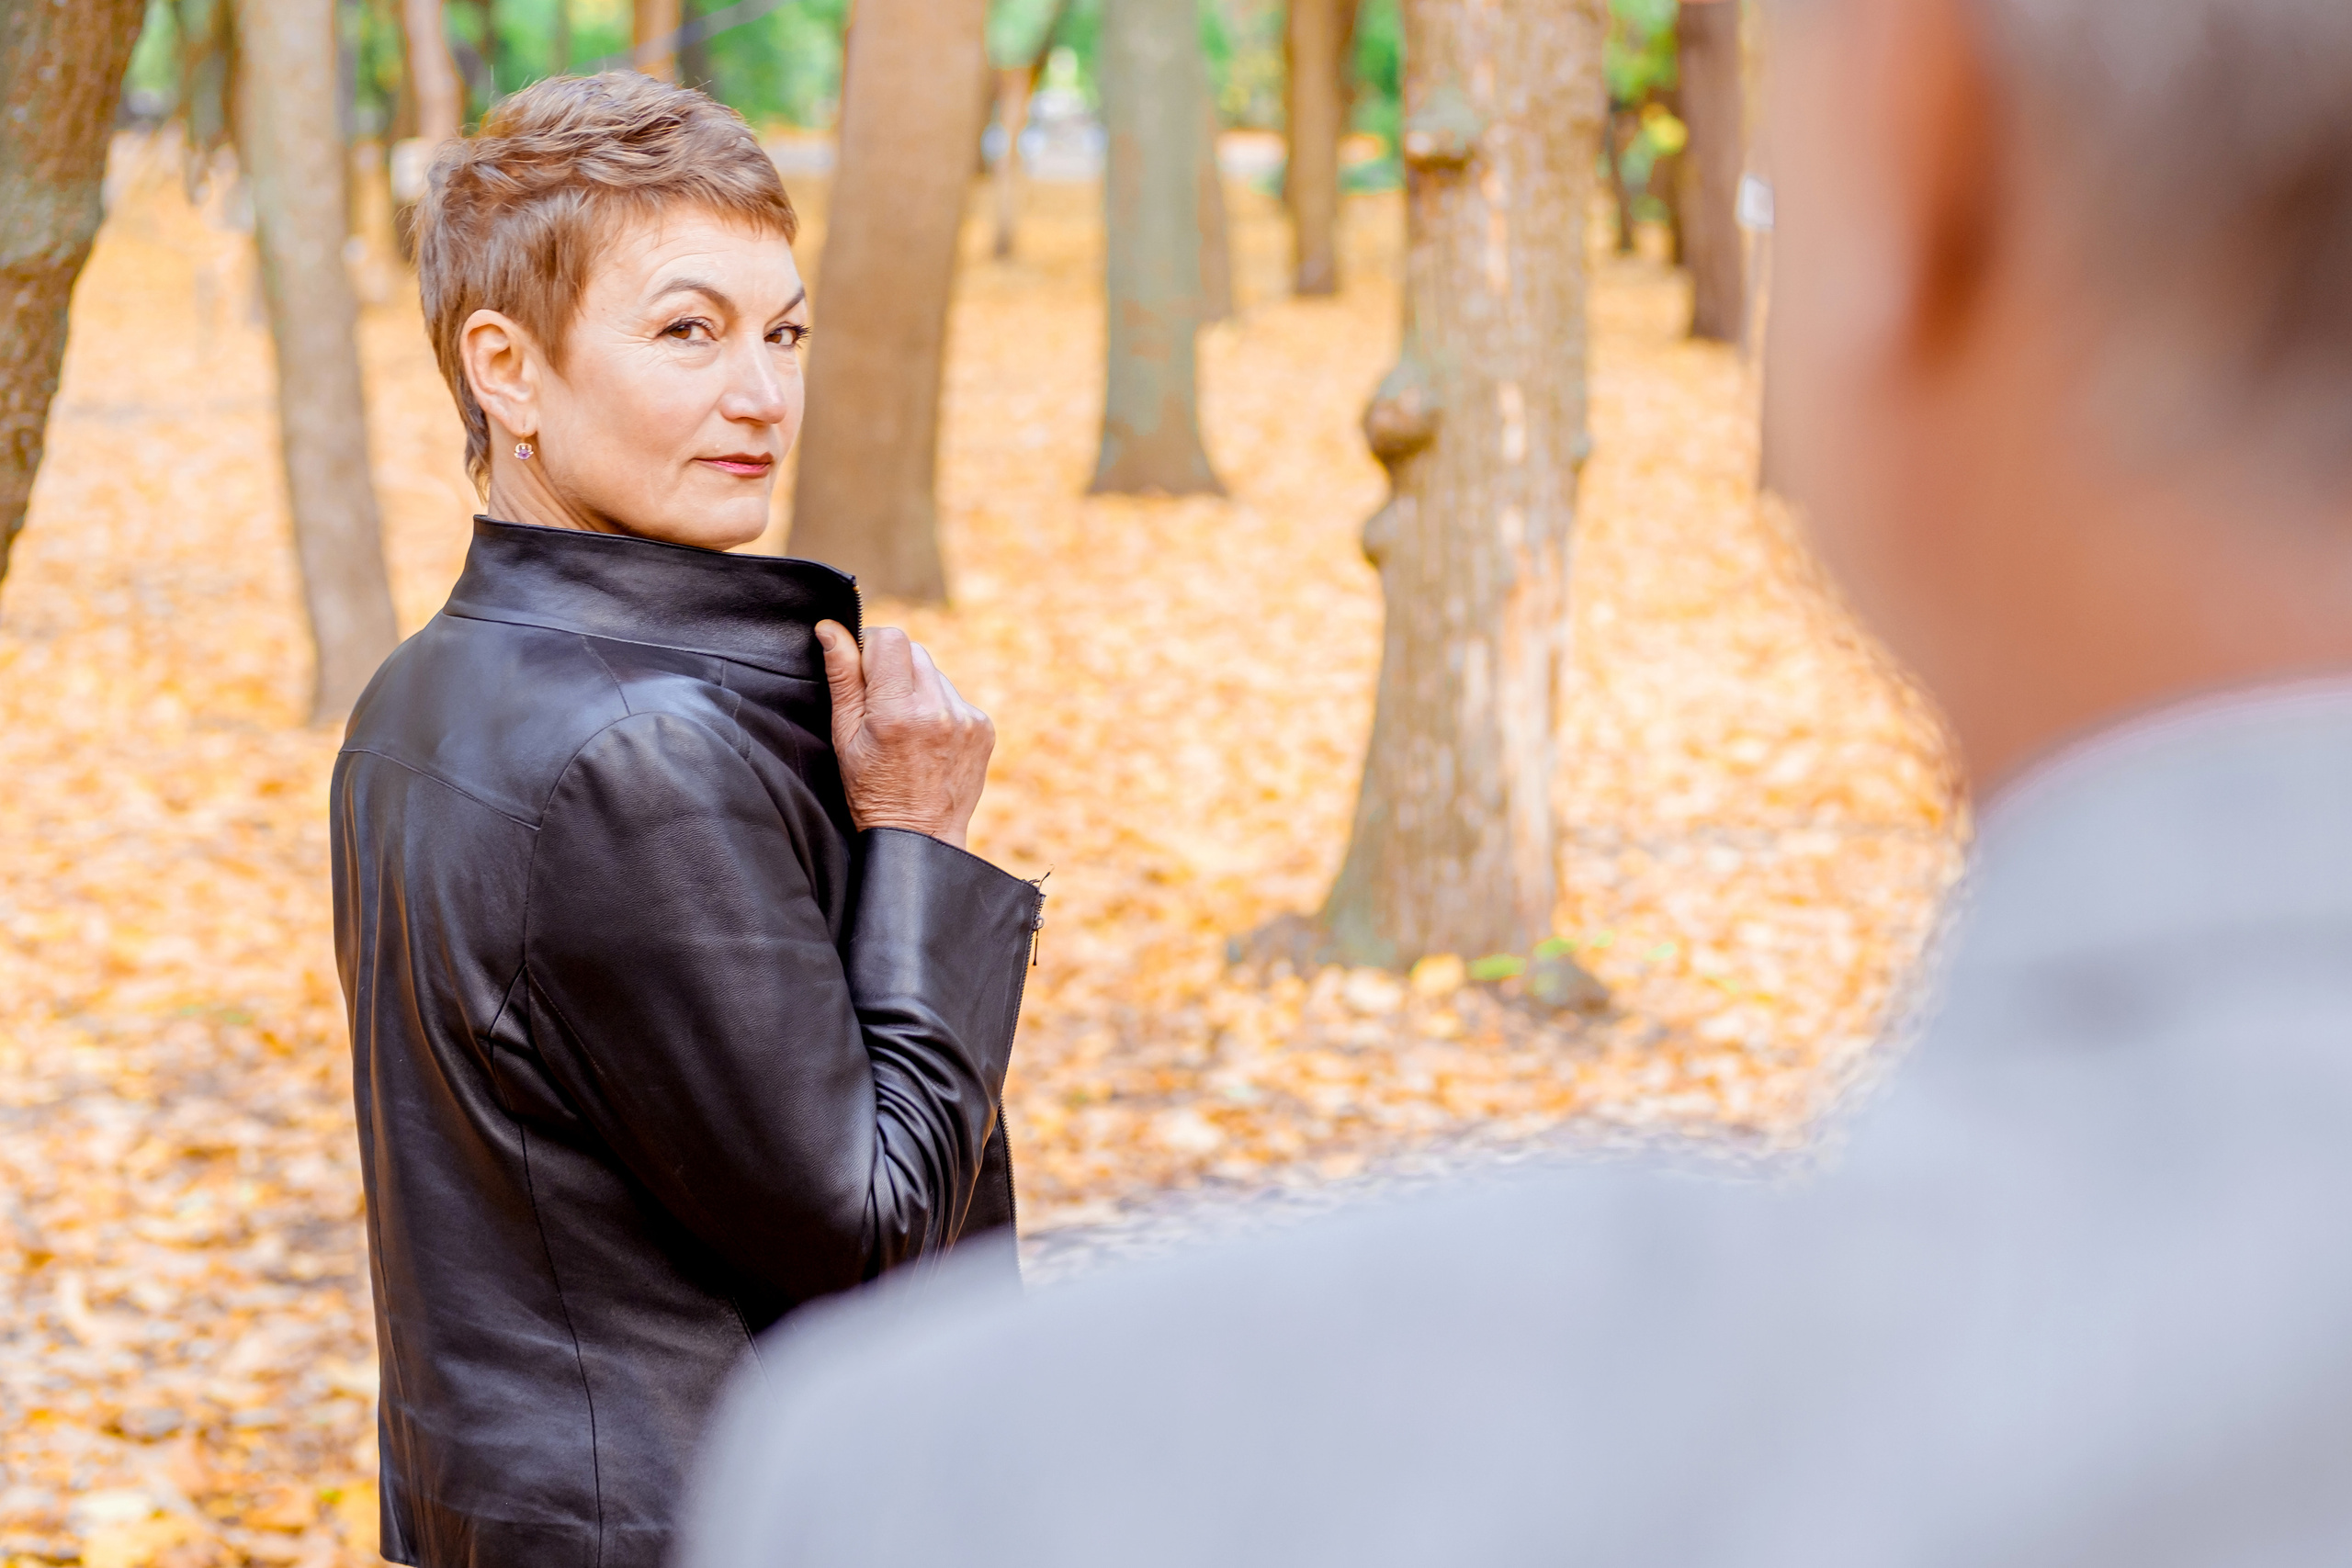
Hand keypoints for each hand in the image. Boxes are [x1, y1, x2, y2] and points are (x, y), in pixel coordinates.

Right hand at [815, 621, 993, 850]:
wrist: (920, 838)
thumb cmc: (871, 791)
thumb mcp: (844, 737)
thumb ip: (842, 678)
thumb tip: (831, 629)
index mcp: (898, 712)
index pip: (890, 639)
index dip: (870, 648)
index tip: (862, 671)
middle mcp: (938, 710)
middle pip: (913, 651)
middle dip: (893, 670)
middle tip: (881, 708)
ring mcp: (966, 718)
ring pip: (935, 673)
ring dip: (917, 689)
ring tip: (905, 729)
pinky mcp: (984, 727)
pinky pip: (955, 697)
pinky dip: (939, 708)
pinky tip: (927, 739)